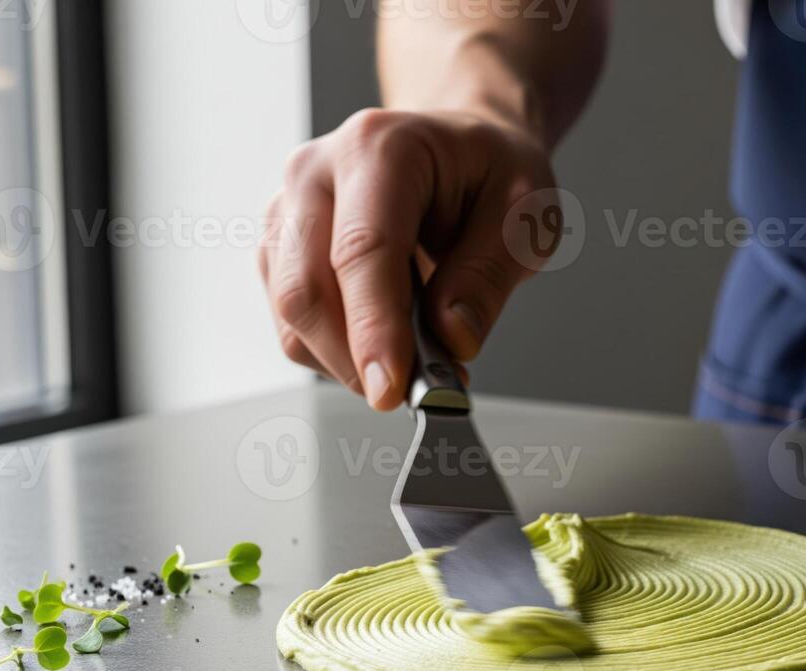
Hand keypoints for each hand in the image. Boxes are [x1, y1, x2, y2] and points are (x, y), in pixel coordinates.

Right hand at [257, 108, 555, 408]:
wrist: (457, 149)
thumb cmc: (487, 171)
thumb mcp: (524, 213)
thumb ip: (489, 274)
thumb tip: (452, 337)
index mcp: (381, 148)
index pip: (362, 251)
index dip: (373, 329)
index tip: (393, 389)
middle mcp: (317, 172)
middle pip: (307, 289)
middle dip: (357, 358)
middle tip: (419, 388)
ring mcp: (289, 210)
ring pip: (292, 316)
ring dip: (349, 360)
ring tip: (416, 356)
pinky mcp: (281, 248)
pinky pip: (292, 323)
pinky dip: (337, 352)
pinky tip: (385, 340)